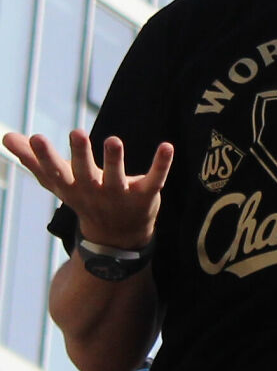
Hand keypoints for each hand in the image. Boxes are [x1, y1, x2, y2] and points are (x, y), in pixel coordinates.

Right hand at [2, 129, 172, 248]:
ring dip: (116, 160)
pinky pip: (155, 179)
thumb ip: (34, 161)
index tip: (35, 137)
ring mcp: (120, 195)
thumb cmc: (85, 198)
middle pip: (85, 174)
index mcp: (72, 187)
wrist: (117, 238)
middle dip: (80, 154)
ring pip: (117, 178)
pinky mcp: (145, 195)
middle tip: (76, 132)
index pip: (55, 172)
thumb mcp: (59, 182)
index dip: (44, 157)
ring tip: (114, 139)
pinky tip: (167, 146)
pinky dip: (161, 164)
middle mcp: (94, 191)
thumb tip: (5, 136)